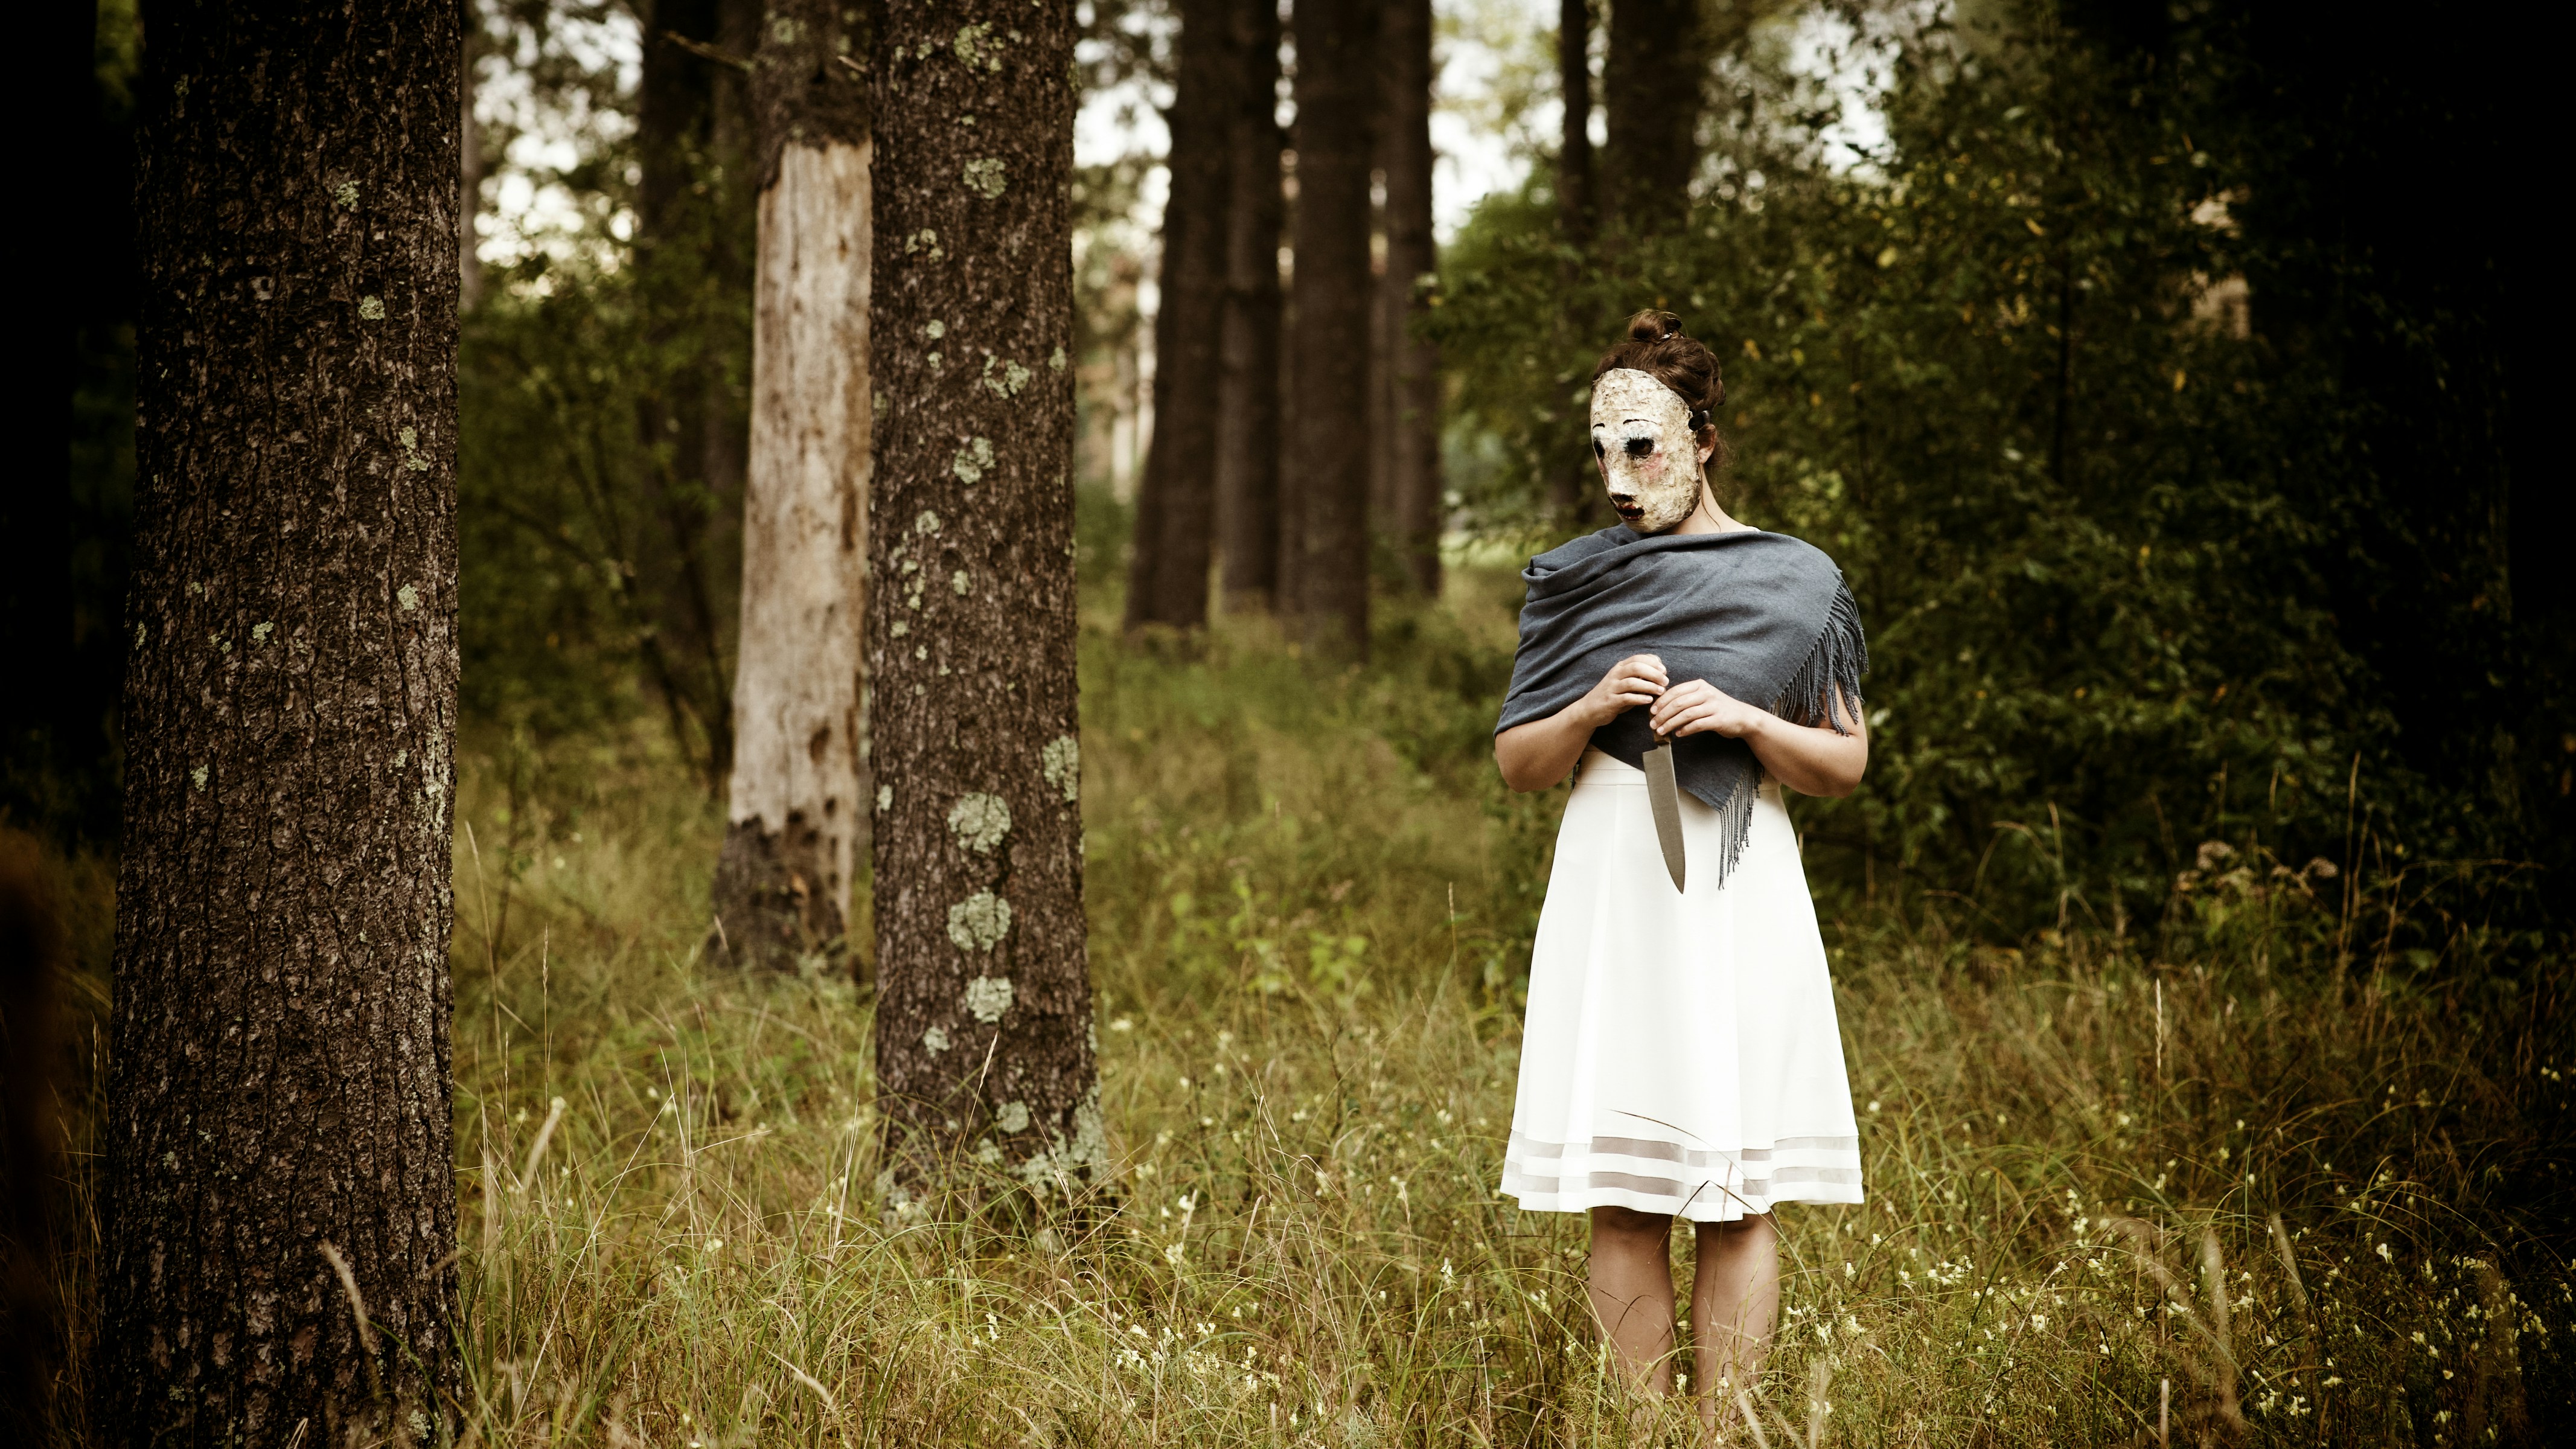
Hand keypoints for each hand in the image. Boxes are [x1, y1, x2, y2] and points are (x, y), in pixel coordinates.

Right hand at [1577, 654, 1666, 726]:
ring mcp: (1611, 688)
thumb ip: (1640, 675)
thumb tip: (1661, 669)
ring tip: (1661, 691)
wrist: (1590, 708)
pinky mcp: (1610, 701)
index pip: (1637, 658)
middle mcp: (1615, 675)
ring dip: (1649, 686)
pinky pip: (1626, 698)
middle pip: (1636, 667)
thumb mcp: (1625, 681)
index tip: (1664, 670)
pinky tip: (1649, 700)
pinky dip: (1639, 698)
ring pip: (1632, 682)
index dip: (1652, 662)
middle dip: (1653, 673)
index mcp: (1620, 668)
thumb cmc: (1614, 694)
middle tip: (1665, 681)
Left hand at [1648, 678, 1766, 739]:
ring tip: (1661, 731)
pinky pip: (1697, 725)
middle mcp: (1706, 693)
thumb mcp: (1703, 698)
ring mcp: (1713, 706)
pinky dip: (1685, 730)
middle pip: (1678, 703)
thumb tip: (1662, 709)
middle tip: (1653, 724)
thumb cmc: (1719, 708)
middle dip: (1662, 715)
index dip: (1662, 701)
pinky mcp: (1718, 719)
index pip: (1676, 691)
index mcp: (1700, 685)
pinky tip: (1678, 734)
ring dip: (1671, 724)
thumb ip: (1686, 699)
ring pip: (1686, 714)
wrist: (1744, 717)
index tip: (1652, 711)